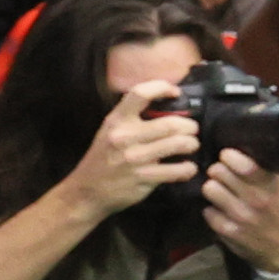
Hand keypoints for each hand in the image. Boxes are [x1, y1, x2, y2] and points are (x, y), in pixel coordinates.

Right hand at [71, 80, 204, 221]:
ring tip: (190, 146)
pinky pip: (178, 170)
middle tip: (192, 131)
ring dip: (192, 145)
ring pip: (179, 144)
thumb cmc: (103, 159)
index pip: (140, 94)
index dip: (162, 87)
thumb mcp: (109, 131)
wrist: (86, 192)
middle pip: (171, 123)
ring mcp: (135, 159)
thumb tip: (167, 107)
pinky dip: (189, 168)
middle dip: (190, 127)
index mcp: (116, 121)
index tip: (176, 93)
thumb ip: (132, 119)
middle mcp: (125, 137)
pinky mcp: (144, 178)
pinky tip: (187, 168)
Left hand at [198, 148, 278, 274]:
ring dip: (213, 189)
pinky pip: (208, 211)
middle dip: (217, 171)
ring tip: (219, 191)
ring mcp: (240, 217)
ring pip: (210, 189)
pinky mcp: (228, 232)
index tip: (228, 156)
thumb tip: (266, 146)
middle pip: (219, 172)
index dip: (229, 156)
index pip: (243, 164)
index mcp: (272, 186)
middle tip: (221, 174)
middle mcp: (256, 200)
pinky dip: (212, 210)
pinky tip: (220, 211)